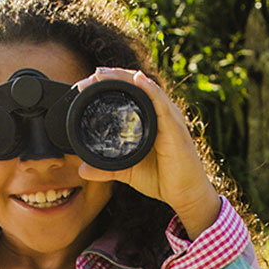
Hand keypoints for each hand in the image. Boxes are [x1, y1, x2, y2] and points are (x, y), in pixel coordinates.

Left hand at [76, 67, 220, 238]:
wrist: (186, 195)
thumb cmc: (164, 179)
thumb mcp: (128, 171)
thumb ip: (106, 168)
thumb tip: (82, 169)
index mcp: (152, 119)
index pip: (132, 93)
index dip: (111, 84)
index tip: (87, 84)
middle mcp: (162, 114)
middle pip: (138, 85)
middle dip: (114, 77)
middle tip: (92, 74)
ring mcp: (170, 120)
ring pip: (148, 90)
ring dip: (126, 79)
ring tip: (105, 73)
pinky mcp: (176, 130)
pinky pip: (163, 105)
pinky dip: (151, 90)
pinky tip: (139, 80)